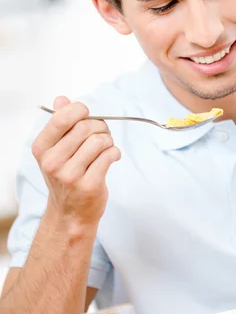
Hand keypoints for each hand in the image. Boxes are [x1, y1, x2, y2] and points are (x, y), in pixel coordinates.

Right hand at [32, 96, 120, 227]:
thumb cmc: (66, 176)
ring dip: (108, 140)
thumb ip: (60, 124)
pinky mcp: (89, 185)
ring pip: (99, 141)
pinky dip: (114, 153)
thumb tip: (62, 99)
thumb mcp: (56, 150)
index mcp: (42, 148)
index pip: (62, 117)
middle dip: (100, 126)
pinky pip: (109, 155)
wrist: (70, 214)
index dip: (81, 111)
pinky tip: (111, 157)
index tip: (88, 115)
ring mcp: (70, 175)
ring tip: (106, 147)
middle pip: (85, 127)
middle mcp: (53, 162)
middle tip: (102, 134)